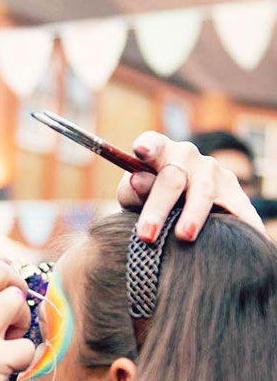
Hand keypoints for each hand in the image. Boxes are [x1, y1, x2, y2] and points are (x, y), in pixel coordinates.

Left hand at [116, 131, 263, 242]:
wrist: (176, 209)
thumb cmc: (145, 200)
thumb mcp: (132, 196)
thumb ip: (133, 190)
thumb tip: (138, 179)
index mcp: (159, 151)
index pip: (153, 144)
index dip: (148, 146)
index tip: (141, 150)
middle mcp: (187, 155)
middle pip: (172, 178)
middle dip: (159, 208)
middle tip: (147, 235)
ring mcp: (212, 171)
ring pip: (203, 191)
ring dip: (193, 214)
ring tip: (184, 235)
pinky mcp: (233, 191)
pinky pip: (238, 208)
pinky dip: (241, 221)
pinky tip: (248, 235)